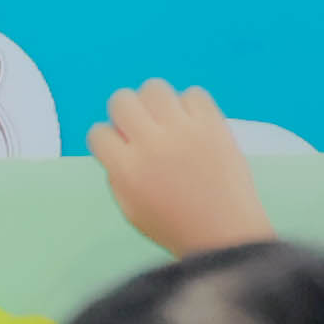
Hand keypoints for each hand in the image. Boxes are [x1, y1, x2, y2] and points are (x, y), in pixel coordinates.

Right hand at [93, 81, 273, 255]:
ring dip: (155, 102)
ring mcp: (184, 130)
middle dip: (125, 113)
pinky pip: (194, 93)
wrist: (226, 235)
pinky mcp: (214, 124)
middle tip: (142, 128)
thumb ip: (118, 174)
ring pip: (154, 87)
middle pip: (122, 100)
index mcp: (127, 169)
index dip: (108, 140)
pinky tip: (194, 124)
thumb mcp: (131, 210)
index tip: (122, 148)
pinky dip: (190, 105)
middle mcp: (151, 143)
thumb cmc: (175, 228)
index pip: (98, 132)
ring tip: (168, 121)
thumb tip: (118, 142)